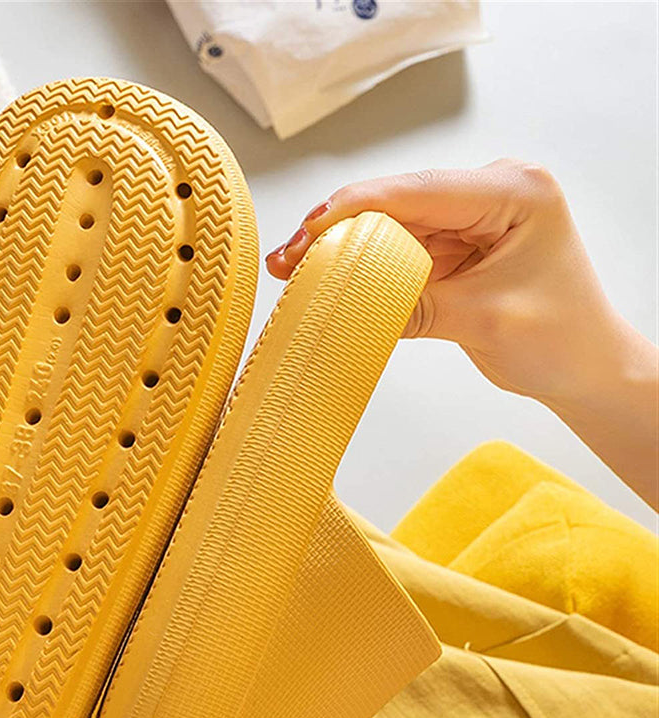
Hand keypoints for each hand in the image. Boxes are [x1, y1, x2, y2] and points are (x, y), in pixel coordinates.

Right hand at [266, 160, 656, 507]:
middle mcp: (491, 194)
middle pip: (399, 202)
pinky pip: (401, 250)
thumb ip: (414, 306)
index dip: (358, 206)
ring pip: (393, 226)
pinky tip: (331, 279)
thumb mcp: (483, 321)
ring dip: (347, 249)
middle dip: (341, 228)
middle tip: (290, 257)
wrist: (585, 370)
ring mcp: (470, 220)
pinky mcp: (455, 246)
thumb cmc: (563, 340)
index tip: (310, 228)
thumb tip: (347, 303)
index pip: (421, 190)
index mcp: (515, 192)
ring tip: (297, 269)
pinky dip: (366, 268)